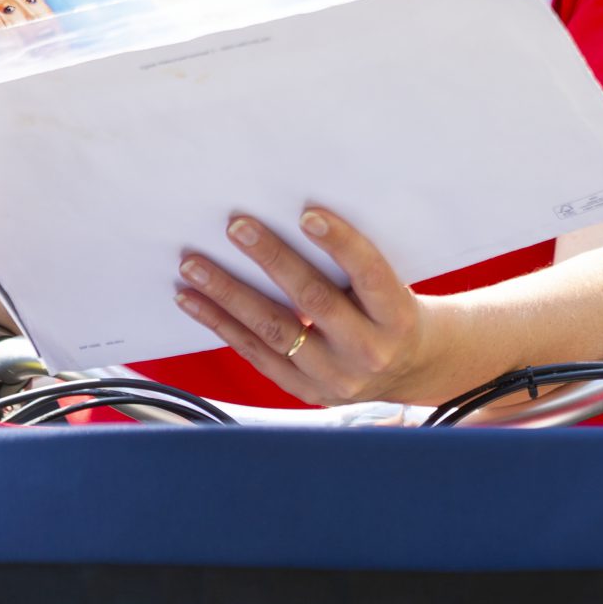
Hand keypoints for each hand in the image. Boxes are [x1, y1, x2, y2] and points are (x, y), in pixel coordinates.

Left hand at [174, 209, 457, 404]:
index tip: (308, 214)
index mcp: (398, 318)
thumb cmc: (394, 313)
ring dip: (228, 295)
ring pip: (274, 331)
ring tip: (194, 266)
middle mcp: (368, 350)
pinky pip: (255, 354)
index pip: (369, 275)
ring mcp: (334, 376)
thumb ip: (354, 269)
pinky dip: (221, 325)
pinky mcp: (305, 389)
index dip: (340, 244)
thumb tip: (292, 223)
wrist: (410, 368)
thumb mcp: (392, 289)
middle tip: (237, 227)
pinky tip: (192, 300)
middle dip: (272, 260)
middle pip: (315, 301)